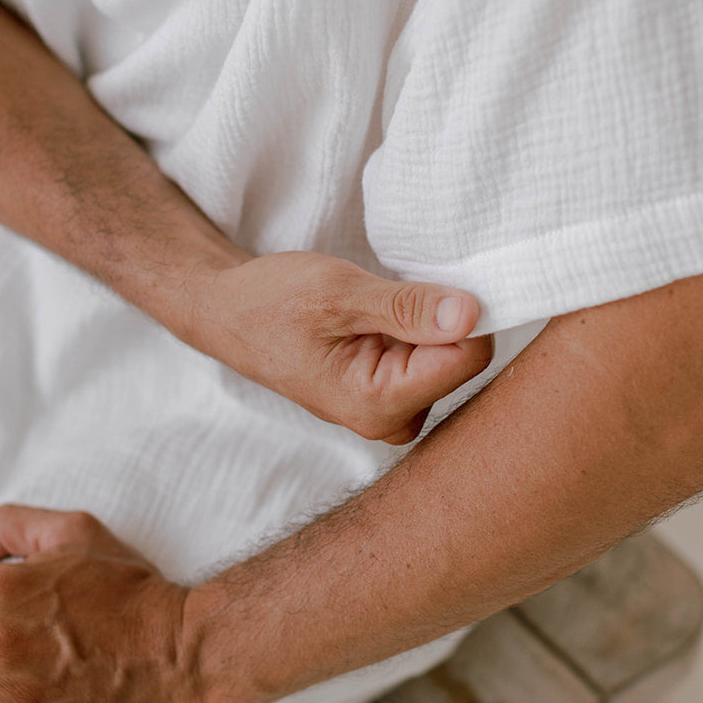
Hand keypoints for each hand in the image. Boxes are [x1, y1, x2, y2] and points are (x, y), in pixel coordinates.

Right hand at [197, 252, 492, 443]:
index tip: (427, 282)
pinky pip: (429, 359)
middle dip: (438, 319)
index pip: (468, 356)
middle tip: (385, 297)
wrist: (229, 315)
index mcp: (379, 404)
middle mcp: (391, 420)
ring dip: (422, 323)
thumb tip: (472, 315)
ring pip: (448, 356)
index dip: (461, 310)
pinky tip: (375, 322)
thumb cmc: (272, 302)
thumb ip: (406, 307)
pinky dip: (412, 331)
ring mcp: (392, 412)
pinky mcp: (391, 397)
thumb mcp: (337, 293)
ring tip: (371, 310)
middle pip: (463, 359)